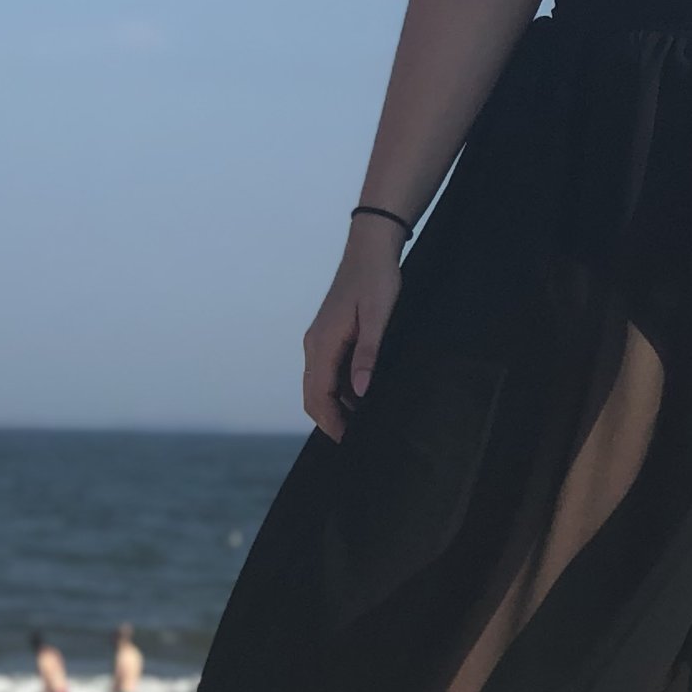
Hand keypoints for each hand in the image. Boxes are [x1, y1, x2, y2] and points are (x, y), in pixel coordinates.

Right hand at [302, 224, 404, 439]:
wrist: (370, 249)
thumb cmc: (376, 280)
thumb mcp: (378, 317)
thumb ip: (368, 354)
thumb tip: (361, 390)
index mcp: (322, 343)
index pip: (318, 395)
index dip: (330, 422)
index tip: (346, 442)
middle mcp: (314, 344)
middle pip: (313, 394)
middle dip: (329, 420)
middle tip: (354, 441)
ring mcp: (319, 340)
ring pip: (319, 384)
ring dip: (335, 406)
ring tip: (361, 424)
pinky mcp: (329, 335)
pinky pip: (327, 371)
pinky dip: (339, 389)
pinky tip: (361, 396)